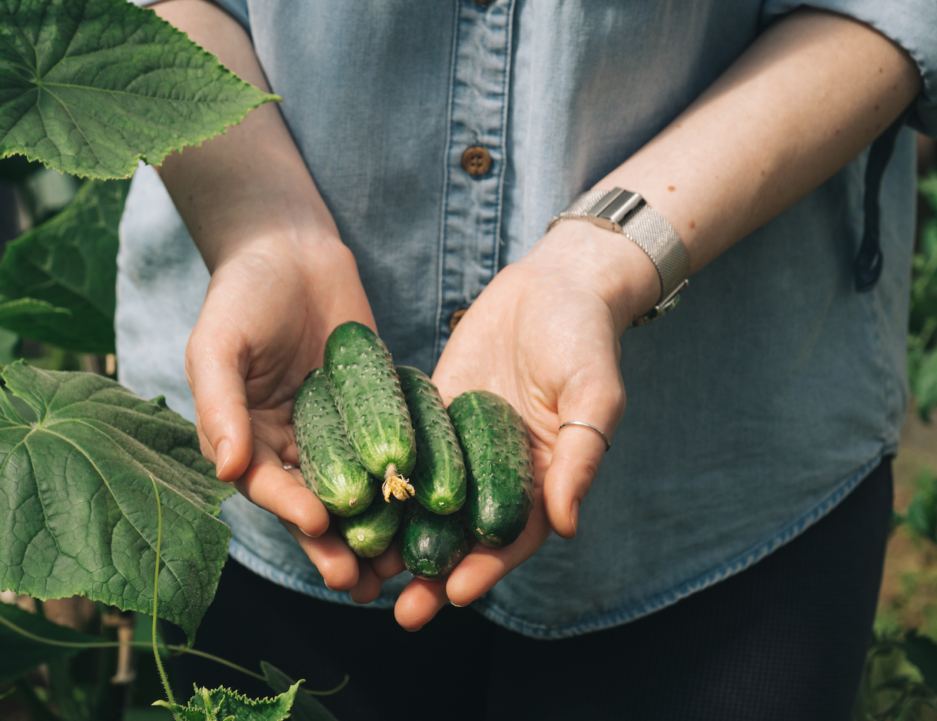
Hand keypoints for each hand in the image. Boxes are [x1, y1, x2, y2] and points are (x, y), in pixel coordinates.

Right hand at [185, 236, 386, 600]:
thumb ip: (219, 403)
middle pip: (314, 503)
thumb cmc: (242, 293)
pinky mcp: (375, 407)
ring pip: (358, 488)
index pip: (267, 485)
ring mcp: (336, 428)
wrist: (290, 248)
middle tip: (360, 581)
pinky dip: (409, 477)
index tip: (319, 528)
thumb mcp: (218, 343)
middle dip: (336, 545)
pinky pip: (393, 444)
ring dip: (376, 529)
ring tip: (399, 567)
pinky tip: (431, 505)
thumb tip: (222, 470)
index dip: (290, 509)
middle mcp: (291, 444)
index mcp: (247, 438)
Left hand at [385, 221, 659, 629]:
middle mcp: (495, 472)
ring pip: (423, 503)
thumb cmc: (584, 339)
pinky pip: (401, 451)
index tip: (456, 594)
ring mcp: (458, 445)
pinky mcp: (430, 413)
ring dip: (396, 539)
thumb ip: (579, 458)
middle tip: (400, 610)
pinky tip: (347, 502)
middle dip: (432, 574)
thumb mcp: (593, 394)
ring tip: (361, 573)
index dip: (486, 567)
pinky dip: (379, 480)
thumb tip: (566, 526)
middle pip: (460, 534)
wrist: (553, 285)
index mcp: (540, 480)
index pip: (511, 536)